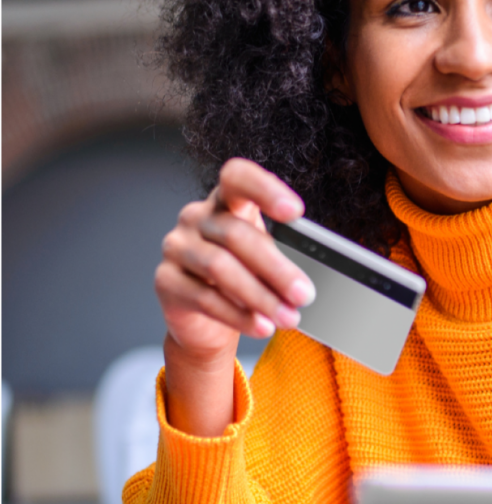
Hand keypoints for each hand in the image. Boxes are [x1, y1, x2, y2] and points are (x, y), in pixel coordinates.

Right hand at [156, 158, 314, 434]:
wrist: (208, 321)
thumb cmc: (245, 278)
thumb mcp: (267, 261)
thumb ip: (284, 255)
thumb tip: (312, 277)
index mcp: (225, 202)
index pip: (237, 177)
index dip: (264, 189)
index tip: (296, 212)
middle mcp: (196, 218)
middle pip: (236, 234)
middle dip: (277, 268)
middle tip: (305, 294)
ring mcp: (176, 247)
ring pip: (220, 267)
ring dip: (260, 296)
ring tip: (288, 317)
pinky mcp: (165, 281)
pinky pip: (204, 297)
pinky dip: (239, 315)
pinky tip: (262, 326)